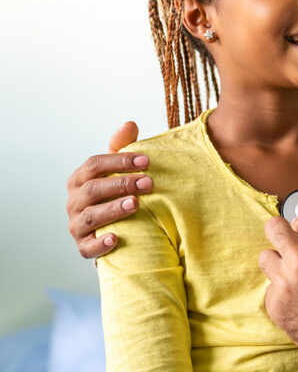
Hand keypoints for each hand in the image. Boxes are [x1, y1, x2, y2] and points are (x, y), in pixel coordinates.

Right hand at [66, 121, 151, 259]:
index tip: (146, 160)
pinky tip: (116, 238)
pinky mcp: (83, 247)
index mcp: (80, 179)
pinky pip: (88, 247)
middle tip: (149, 183)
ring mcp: (77, 225)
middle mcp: (74, 201)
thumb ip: (122, 148)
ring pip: (91, 217)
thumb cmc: (114, 194)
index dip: (119, 161)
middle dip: (121, 184)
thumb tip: (130, 124)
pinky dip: (100, 243)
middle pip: (93, 190)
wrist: (114, 229)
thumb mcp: (118, 171)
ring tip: (136, 204)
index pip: (94, 165)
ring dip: (113, 210)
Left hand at [259, 215, 297, 371]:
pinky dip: (281, 291)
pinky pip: (270, 288)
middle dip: (279, 231)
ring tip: (289, 272)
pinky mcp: (276, 304)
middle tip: (283, 238)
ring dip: (277, 261)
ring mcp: (286, 284)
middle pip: (274, 229)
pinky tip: (297, 301)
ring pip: (265, 257)